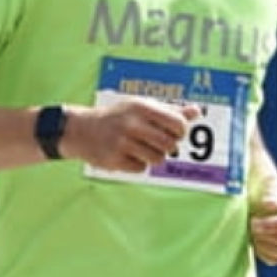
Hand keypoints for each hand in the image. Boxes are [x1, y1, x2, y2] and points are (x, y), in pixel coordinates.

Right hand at [66, 95, 192, 174]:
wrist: (80, 130)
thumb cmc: (118, 117)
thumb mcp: (141, 108)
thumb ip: (169, 111)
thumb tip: (196, 112)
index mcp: (141, 107)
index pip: (178, 125)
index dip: (180, 132)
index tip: (173, 133)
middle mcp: (132, 124)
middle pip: (170, 145)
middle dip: (167, 147)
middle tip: (156, 142)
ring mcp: (122, 142)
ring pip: (157, 159)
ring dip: (153, 157)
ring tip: (140, 149)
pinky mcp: (114, 159)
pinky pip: (141, 168)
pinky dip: (138, 165)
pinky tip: (127, 155)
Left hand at [249, 177, 276, 264]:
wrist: (262, 195)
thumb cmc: (267, 185)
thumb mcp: (270, 182)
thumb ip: (271, 191)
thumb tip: (271, 205)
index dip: (272, 224)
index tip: (253, 221)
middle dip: (267, 234)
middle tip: (250, 227)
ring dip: (264, 244)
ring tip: (251, 233)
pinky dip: (263, 253)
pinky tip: (255, 241)